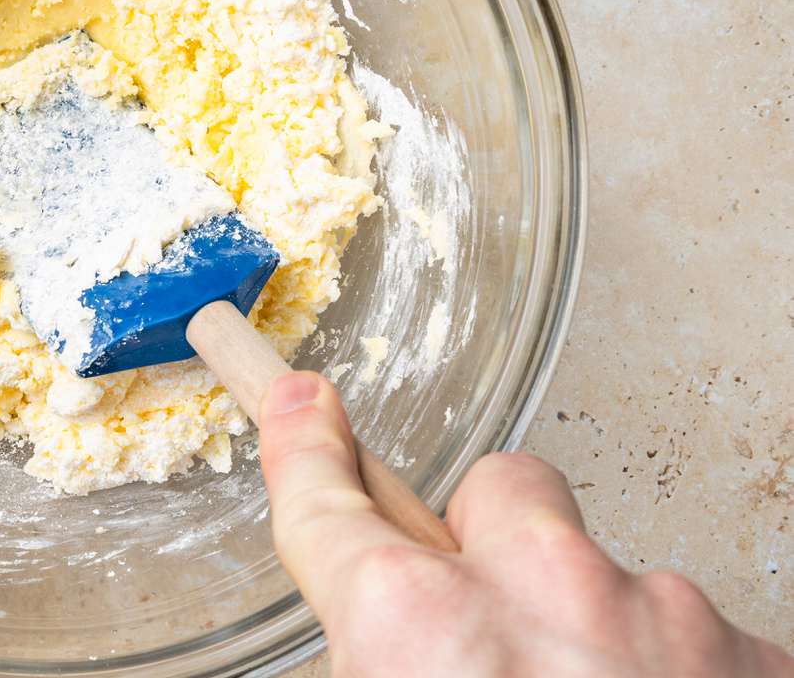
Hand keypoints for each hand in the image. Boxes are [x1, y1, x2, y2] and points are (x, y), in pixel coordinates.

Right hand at [260, 372, 793, 676]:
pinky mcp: (755, 660)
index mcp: (416, 628)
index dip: (306, 444)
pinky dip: (675, 675)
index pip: (327, 499)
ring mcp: (663, 623)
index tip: (303, 401)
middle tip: (494, 637)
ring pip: (609, 573)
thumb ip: (372, 649)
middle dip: (491, 542)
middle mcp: (541, 597)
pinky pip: (697, 634)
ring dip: (595, 633)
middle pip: (501, 491)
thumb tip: (380, 629)